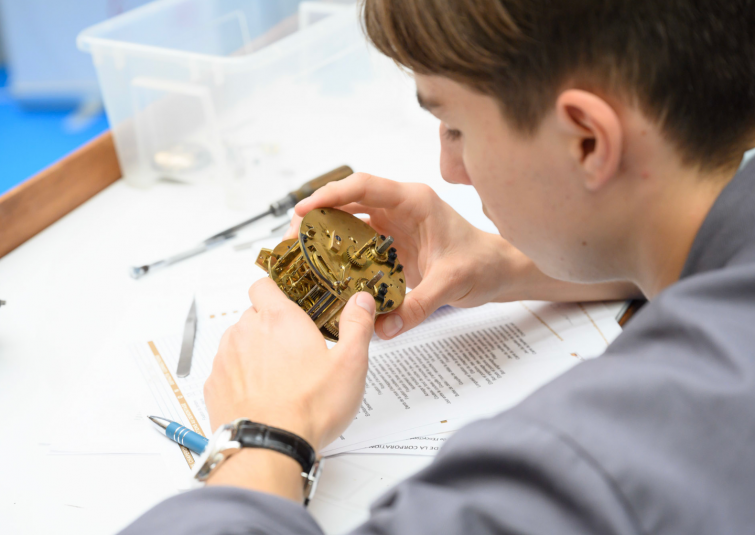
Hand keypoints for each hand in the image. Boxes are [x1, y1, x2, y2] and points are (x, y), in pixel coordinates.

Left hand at [203, 278, 375, 451]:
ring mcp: (226, 357)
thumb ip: (357, 326)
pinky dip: (241, 377)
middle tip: (296, 349)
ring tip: (280, 377)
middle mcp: (246, 331)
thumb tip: (361, 301)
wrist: (268, 447)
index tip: (291, 302)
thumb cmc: (309, 407)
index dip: (277, 290)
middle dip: (272, 326)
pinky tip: (262, 394)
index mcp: (279, 319)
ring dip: (255, 351)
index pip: (264, 284)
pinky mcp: (214, 384)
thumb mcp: (350, 364)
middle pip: (254, 314)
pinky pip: (227, 369)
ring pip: (239, 341)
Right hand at [286, 173, 527, 338]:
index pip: (365, 186)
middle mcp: (400, 208)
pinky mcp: (391, 243)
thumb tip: (385, 326)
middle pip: (349, 200)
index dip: (331, 194)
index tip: (304, 210)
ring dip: (325, 232)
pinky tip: (325, 268)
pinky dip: (340, 252)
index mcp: (414, 201)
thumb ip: (419, 305)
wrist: (495, 270)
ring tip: (301, 251)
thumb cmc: (481, 263)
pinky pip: (359, 241)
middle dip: (318, 214)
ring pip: (350, 220)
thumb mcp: (451, 283)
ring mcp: (394, 224)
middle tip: (293, 236)